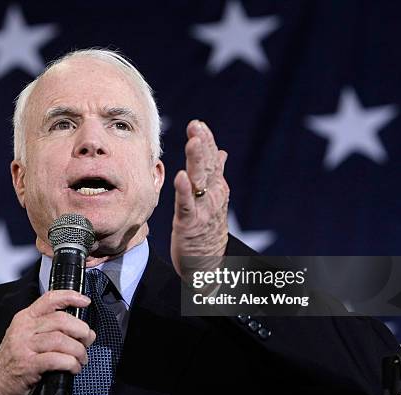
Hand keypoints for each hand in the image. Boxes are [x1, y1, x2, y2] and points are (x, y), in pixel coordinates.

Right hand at [0, 290, 95, 394]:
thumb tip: (87, 333)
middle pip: (60, 320)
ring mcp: (24, 346)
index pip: (50, 299)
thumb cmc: (16, 361)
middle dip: (80, 330)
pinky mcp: (27, 365)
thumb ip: (55, 331)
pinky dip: (70, 363)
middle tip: (87, 341)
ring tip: (81, 359)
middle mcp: (24, 329)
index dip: (70, 297)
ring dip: (78, 350)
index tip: (85, 301)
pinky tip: (73, 368)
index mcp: (26, 318)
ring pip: (60, 340)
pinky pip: (55, 359)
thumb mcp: (31, 338)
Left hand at [171, 120, 229, 275]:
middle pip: (207, 166)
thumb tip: (220, 151)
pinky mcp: (190, 224)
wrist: (209, 264)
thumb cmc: (207, 229)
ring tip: (193, 142)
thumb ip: (215, 174)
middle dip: (202, 144)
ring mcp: (203, 209)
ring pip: (200, 181)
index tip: (198, 124)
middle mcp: (213, 195)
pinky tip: (180, 177)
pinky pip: (186, 205)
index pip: (211, 159)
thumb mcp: (213, 199)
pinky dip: (184, 191)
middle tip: (196, 126)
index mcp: (216, 187)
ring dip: (197, 161)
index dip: (206, 141)